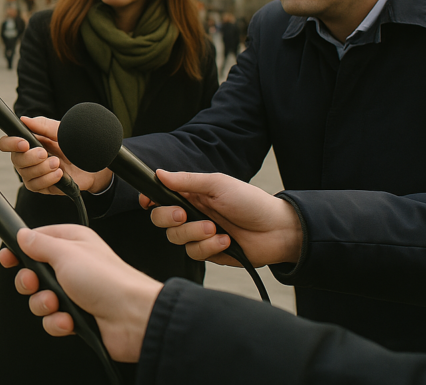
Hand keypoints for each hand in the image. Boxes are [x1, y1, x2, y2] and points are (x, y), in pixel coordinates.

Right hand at [0, 116, 111, 194]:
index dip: (10, 143)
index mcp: (29, 141)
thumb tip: (23, 119)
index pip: (7, 143)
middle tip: (45, 153)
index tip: (24, 144)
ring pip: (25, 174)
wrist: (96, 164)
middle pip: (16, 160)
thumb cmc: (78, 145)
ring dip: (41, 169)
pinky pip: (36, 186)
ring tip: (57, 163)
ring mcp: (35, 173)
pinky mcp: (44, 186)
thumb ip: (43, 125)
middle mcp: (29, 158)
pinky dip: (47, 179)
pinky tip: (60, 174)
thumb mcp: (62, 131)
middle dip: (30, 157)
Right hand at [0, 226, 161, 361]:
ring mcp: (74, 293)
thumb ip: (39, 244)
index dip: (20, 251)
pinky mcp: (77, 317)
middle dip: (30, 282)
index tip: (8, 257)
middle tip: (35, 283)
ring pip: (40, 300)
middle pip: (33, 273)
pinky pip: (52, 321)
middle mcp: (72, 267)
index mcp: (72, 244)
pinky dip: (58, 323)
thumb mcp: (66, 253)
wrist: (133, 317)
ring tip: (57, 304)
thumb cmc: (107, 280)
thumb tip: (22, 235)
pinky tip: (69, 321)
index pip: (36, 242)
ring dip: (44, 305)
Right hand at [142, 170, 302, 266]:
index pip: (160, 197)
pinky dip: (209, 247)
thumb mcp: (217, 184)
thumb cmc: (250, 202)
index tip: (148, 202)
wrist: (277, 230)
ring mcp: (199, 234)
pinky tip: (226, 241)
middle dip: (168, 218)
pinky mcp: (208, 252)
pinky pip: (194, 253)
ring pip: (175, 238)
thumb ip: (186, 181)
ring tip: (215, 229)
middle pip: (160, 219)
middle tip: (183, 215)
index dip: (149, 200)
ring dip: (194, 234)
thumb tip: (159, 173)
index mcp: (191, 195)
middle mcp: (191, 214)